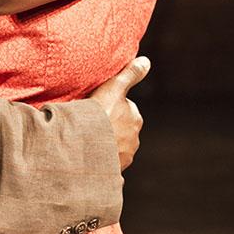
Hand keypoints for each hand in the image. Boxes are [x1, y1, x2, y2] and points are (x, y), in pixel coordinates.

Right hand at [89, 56, 149, 170]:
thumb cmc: (100, 115)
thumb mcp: (114, 87)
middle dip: (109, 128)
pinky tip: (90, 159)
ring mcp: (124, 157)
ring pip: (114, 148)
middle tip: (90, 124)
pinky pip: (109, 165)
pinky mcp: (114, 172)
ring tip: (87, 141)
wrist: (86, 148)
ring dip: (105, 145)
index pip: (124, 110)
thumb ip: (131, 73)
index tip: (96, 109)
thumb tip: (147, 61)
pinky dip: (102, 162)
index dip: (109, 108)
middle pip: (120, 130)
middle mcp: (134, 139)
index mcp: (135, 119)